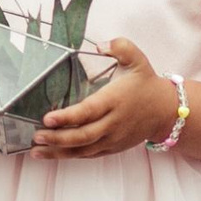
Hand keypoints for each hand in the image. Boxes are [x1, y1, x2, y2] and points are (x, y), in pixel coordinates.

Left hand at [36, 38, 177, 157]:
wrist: (166, 111)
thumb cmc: (146, 83)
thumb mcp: (137, 59)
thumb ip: (120, 46)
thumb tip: (99, 44)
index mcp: (114, 100)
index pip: (88, 111)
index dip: (67, 117)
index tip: (47, 117)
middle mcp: (113, 123)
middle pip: (83, 136)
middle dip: (57, 138)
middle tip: (36, 135)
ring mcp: (112, 139)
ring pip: (82, 150)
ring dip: (58, 151)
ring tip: (35, 151)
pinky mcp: (111, 148)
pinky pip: (88, 155)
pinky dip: (68, 156)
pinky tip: (51, 154)